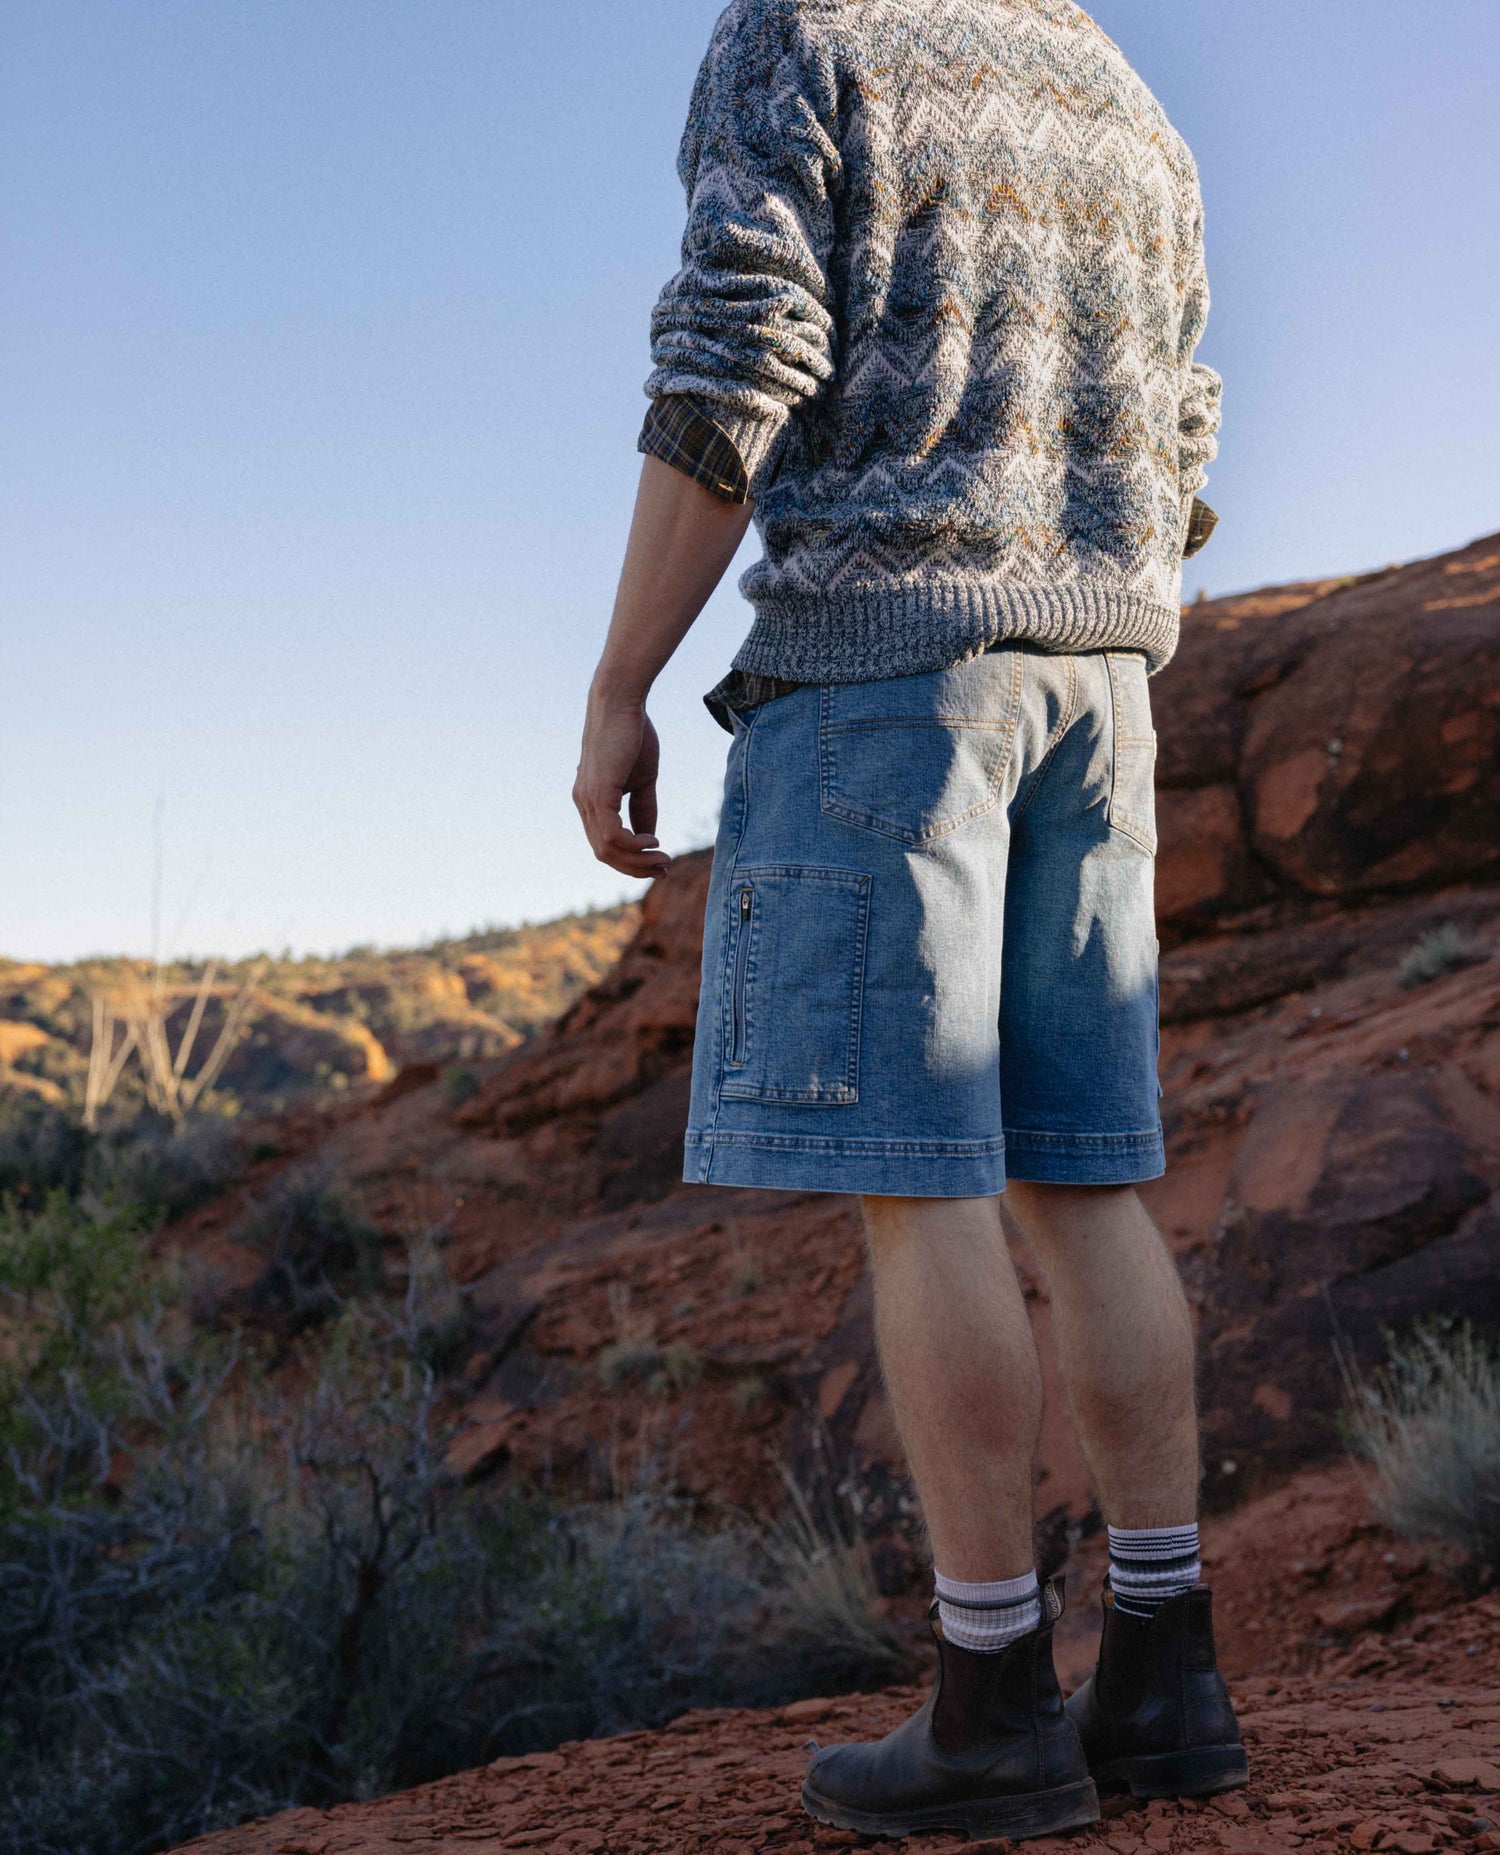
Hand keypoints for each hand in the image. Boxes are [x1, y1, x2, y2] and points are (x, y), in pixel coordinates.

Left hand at [573, 689, 671, 878]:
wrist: (621, 702)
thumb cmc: (632, 734)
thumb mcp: (642, 780)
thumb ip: (644, 808)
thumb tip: (650, 837)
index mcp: (591, 801)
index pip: (606, 844)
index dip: (631, 859)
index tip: (659, 862)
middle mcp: (583, 804)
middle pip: (605, 853)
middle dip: (635, 867)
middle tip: (663, 868)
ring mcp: (587, 800)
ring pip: (607, 849)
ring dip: (637, 861)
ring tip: (662, 858)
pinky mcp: (598, 793)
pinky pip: (612, 835)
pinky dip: (634, 845)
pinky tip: (653, 840)